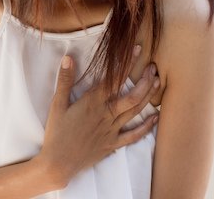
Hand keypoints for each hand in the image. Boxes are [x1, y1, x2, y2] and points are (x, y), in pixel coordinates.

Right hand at [35, 45, 159, 188]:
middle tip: (153, 67)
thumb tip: (68, 58)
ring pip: (136, 111)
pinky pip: (134, 135)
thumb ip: (65, 81)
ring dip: (148, 96)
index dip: (127, 63)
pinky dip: (146, 126)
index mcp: (92, 103)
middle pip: (132, 95)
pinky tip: (155, 117)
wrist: (58, 163)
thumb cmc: (56, 133)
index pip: (114, 78)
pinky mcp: (113, 144)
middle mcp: (106, 115)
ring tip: (156, 82)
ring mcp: (112, 130)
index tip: (137, 49)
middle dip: (145, 79)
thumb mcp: (56, 105)